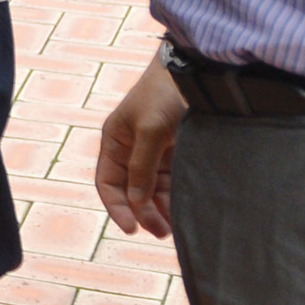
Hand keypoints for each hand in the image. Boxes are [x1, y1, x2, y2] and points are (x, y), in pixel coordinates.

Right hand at [94, 54, 185, 237]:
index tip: (131, 229)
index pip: (108, 183)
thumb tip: (136, 202)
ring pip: (153, 189)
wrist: (196, 72)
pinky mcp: (176, 150)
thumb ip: (141, 167)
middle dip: (143, 212)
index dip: (117, 207)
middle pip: (132, 190)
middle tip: (161, 232)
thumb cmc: (165, 94)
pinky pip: (171, 180)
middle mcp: (131, 148)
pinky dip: (175, 196)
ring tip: (175, 226)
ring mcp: (154, 150)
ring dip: (161, 208)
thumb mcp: (150, 130)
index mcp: (115, 141)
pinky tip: (185, 208)